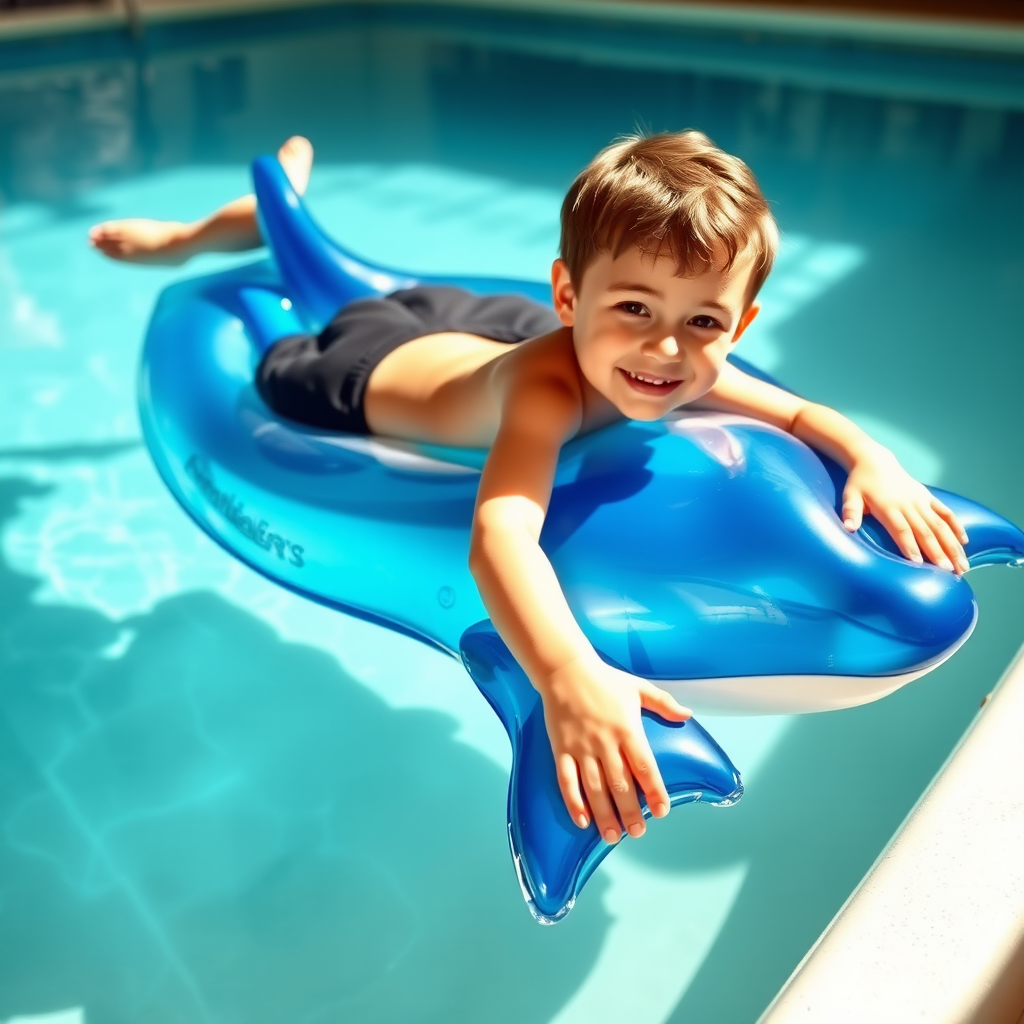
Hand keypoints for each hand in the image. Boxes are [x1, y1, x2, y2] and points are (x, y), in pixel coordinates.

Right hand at [539, 655, 690, 843]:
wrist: (565, 670)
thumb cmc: (604, 679)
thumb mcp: (638, 688)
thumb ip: (664, 703)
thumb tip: (688, 715)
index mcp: (627, 729)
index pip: (645, 767)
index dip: (654, 791)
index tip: (662, 810)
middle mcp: (605, 742)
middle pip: (620, 785)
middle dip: (630, 813)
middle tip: (638, 833)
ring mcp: (582, 748)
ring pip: (594, 789)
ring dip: (605, 815)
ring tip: (613, 836)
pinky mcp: (561, 749)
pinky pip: (567, 781)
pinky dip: (573, 803)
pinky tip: (582, 821)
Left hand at [842, 447, 968, 573]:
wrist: (874, 461)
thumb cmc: (860, 482)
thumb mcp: (850, 495)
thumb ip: (850, 512)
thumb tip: (848, 528)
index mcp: (889, 507)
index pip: (902, 530)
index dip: (910, 546)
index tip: (919, 564)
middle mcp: (908, 505)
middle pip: (926, 531)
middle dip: (938, 553)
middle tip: (950, 573)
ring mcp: (921, 500)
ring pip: (940, 525)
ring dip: (952, 545)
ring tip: (962, 565)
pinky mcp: (928, 496)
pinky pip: (945, 512)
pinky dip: (956, 526)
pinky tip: (965, 542)